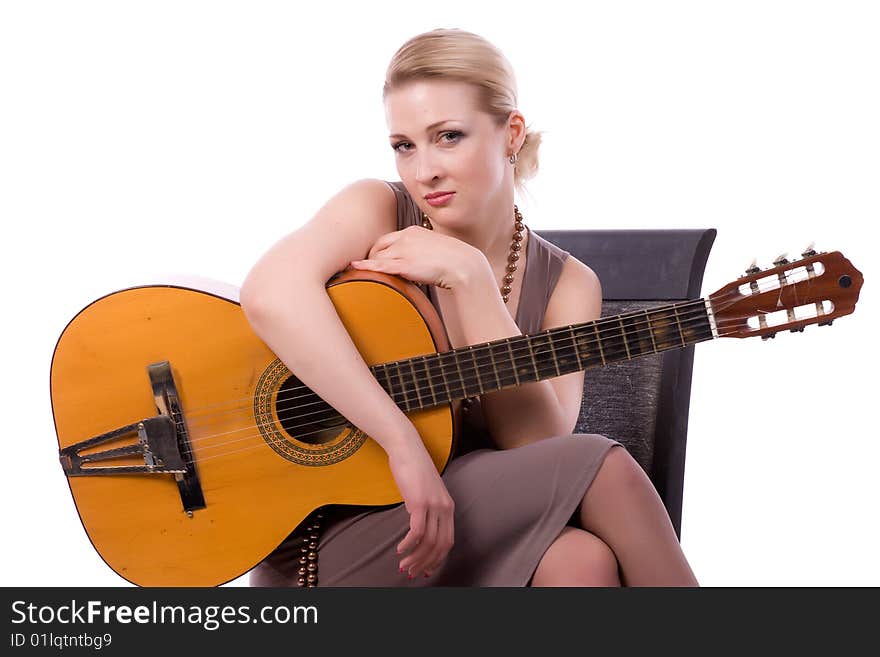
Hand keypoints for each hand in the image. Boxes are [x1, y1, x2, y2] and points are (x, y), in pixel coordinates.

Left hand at [349, 225, 479, 290]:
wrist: (464, 265)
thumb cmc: (455, 261)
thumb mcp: (437, 249)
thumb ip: (424, 251)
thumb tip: (422, 261)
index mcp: (414, 231)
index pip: (388, 238)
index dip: (378, 249)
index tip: (374, 258)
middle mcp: (406, 237)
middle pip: (379, 246)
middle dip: (370, 256)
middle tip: (363, 267)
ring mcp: (404, 250)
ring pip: (378, 257)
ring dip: (369, 266)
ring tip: (359, 274)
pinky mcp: (404, 265)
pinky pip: (380, 266)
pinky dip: (365, 267)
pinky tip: (354, 268)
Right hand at [386, 433, 454, 578]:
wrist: (407, 449)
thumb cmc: (412, 470)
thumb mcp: (425, 492)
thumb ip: (427, 510)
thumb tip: (419, 530)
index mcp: (448, 508)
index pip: (448, 542)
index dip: (437, 559)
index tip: (425, 570)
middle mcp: (445, 508)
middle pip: (440, 546)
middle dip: (426, 563)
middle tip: (411, 572)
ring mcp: (433, 505)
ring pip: (428, 542)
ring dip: (415, 558)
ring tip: (403, 565)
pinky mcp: (419, 502)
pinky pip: (417, 531)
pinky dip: (409, 544)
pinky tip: (400, 549)